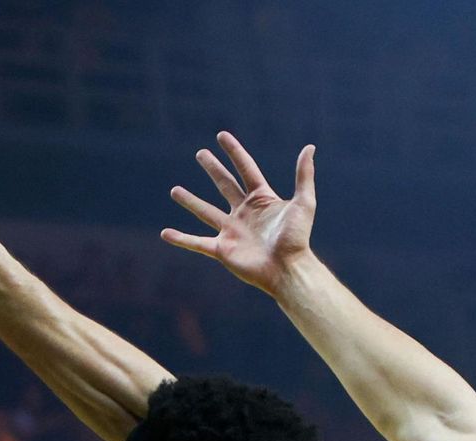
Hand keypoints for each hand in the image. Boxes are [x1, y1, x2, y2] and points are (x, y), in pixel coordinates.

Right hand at [162, 131, 316, 294]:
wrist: (288, 269)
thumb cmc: (297, 239)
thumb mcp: (304, 203)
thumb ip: (304, 175)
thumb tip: (310, 147)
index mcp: (261, 199)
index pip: (245, 169)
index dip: (234, 152)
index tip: (221, 136)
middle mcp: (244, 213)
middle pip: (224, 185)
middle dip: (213, 169)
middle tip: (200, 154)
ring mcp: (231, 231)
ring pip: (205, 211)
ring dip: (190, 201)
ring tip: (174, 190)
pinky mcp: (222, 250)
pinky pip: (197, 243)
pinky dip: (181, 239)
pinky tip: (165, 233)